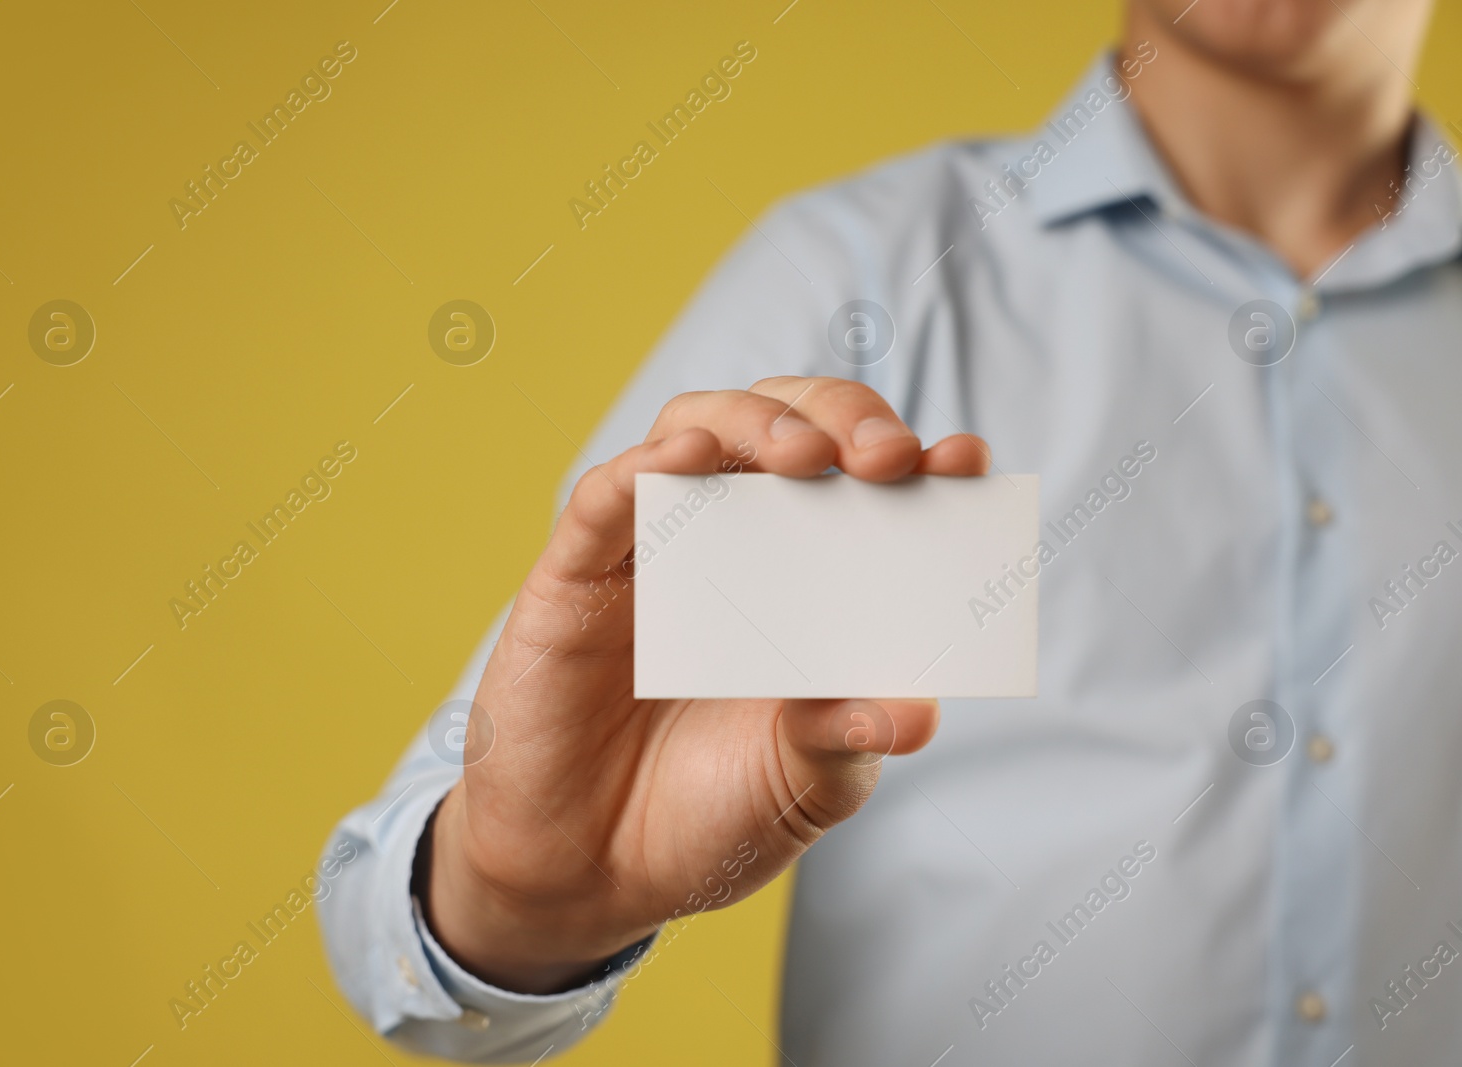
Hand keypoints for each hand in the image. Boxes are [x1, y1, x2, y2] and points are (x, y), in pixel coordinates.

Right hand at [423, 376, 990, 991]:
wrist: (593, 879)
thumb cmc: (707, 817)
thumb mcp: (805, 785)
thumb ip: (852, 740)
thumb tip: (917, 714)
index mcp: (805, 581)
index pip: (863, 486)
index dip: (915, 459)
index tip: (963, 462)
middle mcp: (732, 546)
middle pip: (784, 425)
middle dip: (841, 416)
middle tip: (886, 457)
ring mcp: (653, 552)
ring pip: (696, 428)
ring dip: (754, 421)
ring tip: (803, 455)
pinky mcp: (574, 575)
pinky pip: (604, 498)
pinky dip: (645, 466)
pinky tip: (686, 459)